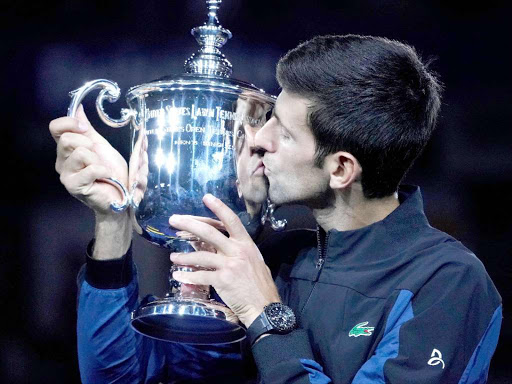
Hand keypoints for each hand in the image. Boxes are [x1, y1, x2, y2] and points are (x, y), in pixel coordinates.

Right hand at [49, 105, 130, 258]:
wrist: (122, 196)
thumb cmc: (112, 173)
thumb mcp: (101, 146)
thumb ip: (88, 129)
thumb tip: (78, 108)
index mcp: (67, 149)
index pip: (55, 128)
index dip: (70, 123)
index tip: (86, 129)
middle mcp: (62, 161)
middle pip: (67, 139)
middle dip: (89, 145)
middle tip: (98, 157)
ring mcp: (66, 175)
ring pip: (79, 152)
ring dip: (98, 160)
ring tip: (102, 170)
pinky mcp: (74, 186)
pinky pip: (90, 168)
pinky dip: (104, 170)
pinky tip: (106, 177)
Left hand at [169, 194, 279, 326]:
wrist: (264, 307)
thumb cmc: (259, 286)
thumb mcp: (253, 261)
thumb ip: (237, 252)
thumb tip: (220, 247)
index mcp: (246, 244)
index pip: (231, 221)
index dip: (219, 208)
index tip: (206, 197)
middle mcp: (238, 251)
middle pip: (209, 232)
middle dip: (189, 224)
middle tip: (174, 220)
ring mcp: (230, 265)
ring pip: (201, 256)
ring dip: (184, 256)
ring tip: (173, 257)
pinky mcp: (223, 280)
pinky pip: (200, 276)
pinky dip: (188, 276)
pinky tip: (179, 276)